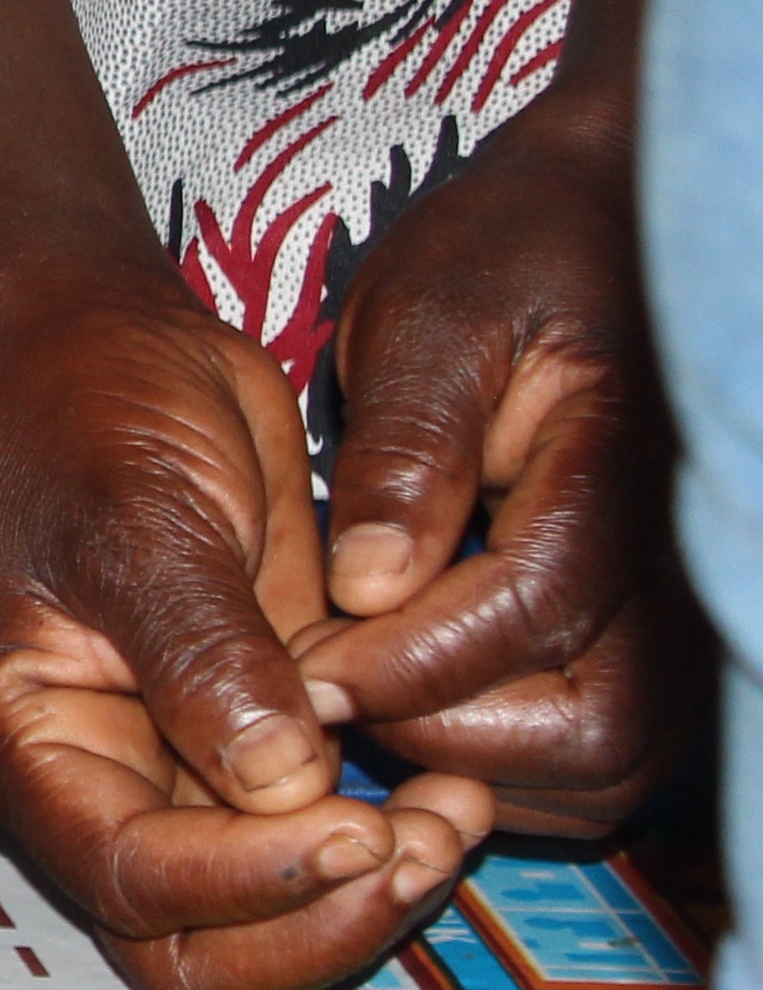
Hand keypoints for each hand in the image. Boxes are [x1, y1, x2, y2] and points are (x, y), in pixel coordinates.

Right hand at [0, 291, 482, 989]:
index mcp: (33, 743)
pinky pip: (323, 840)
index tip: (355, 824)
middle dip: (313, 921)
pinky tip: (452, 779)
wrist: (114, 347)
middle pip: (195, 946)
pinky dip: (393, 838)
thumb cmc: (88, 414)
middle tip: (413, 843)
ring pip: (269, 914)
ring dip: (366, 892)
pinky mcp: (259, 743)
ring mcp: (182, 770)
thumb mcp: (137, 519)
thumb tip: (280, 783)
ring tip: (454, 810)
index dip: (247, 879)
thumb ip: (201, 654)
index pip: (132, 877)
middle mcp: (100, 782)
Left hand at [301, 94, 697, 834]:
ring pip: (608, 759)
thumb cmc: (508, 259)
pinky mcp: (662, 633)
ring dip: (478, 756)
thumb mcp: (431, 318)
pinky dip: (512, 753)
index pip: (533, 612)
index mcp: (624, 469)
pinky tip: (413, 697)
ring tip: (359, 691)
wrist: (596, 231)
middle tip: (324, 688)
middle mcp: (681, 561)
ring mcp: (685, 608)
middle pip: (595, 727)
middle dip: (447, 729)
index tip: (305, 667)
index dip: (410, 660)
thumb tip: (364, 584)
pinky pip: (608, 746)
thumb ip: (407, 449)